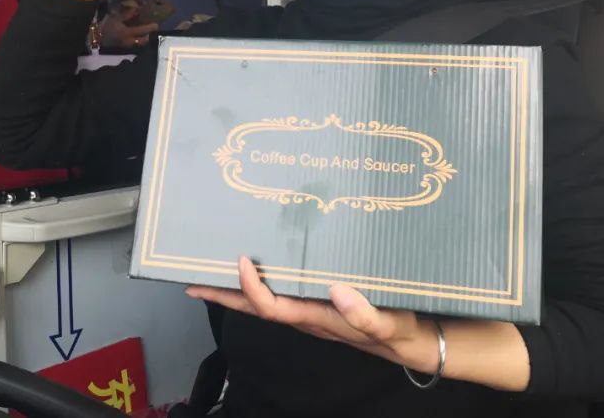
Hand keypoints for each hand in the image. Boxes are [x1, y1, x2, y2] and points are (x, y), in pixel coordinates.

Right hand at [100, 13, 157, 50]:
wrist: (95, 37)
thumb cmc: (105, 26)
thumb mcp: (116, 18)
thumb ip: (127, 15)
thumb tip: (136, 10)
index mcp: (128, 33)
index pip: (142, 31)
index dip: (150, 28)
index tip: (156, 25)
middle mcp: (129, 41)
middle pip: (143, 41)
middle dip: (149, 37)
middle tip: (152, 31)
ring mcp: (126, 46)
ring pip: (138, 44)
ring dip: (143, 40)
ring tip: (146, 34)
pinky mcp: (123, 47)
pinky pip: (133, 45)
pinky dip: (137, 41)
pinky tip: (137, 37)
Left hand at [186, 257, 442, 374]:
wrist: (412, 343)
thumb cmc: (398, 331)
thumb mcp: (388, 323)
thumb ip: (365, 312)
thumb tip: (337, 290)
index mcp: (316, 318)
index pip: (272, 307)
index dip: (252, 288)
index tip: (242, 261)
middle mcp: (305, 316)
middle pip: (255, 308)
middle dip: (224, 296)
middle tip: (191, 282)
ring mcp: (309, 311)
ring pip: (265, 302)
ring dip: (237, 291)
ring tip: (213, 274)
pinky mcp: (318, 304)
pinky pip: (281, 294)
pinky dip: (262, 283)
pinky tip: (258, 269)